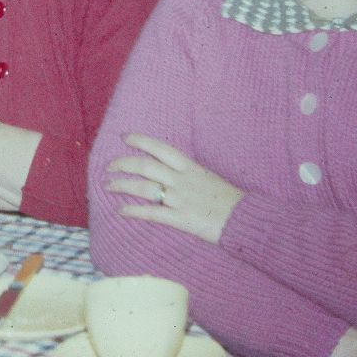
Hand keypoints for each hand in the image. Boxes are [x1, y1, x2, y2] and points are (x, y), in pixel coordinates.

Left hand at [106, 133, 243, 244]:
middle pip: (145, 166)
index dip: (140, 141)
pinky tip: (121, 210)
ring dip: (122, 186)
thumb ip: (190, 175)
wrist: (247, 220)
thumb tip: (173, 172)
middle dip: (123, 164)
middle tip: (109, 167)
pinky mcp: (180, 219)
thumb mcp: (210, 178)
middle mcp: (182, 180)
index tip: (124, 137)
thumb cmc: (232, 200)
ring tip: (108, 185)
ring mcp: (180, 199)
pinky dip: (133, 211)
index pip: (160, 149)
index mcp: (191, 167)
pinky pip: (151, 213)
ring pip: (144, 188)